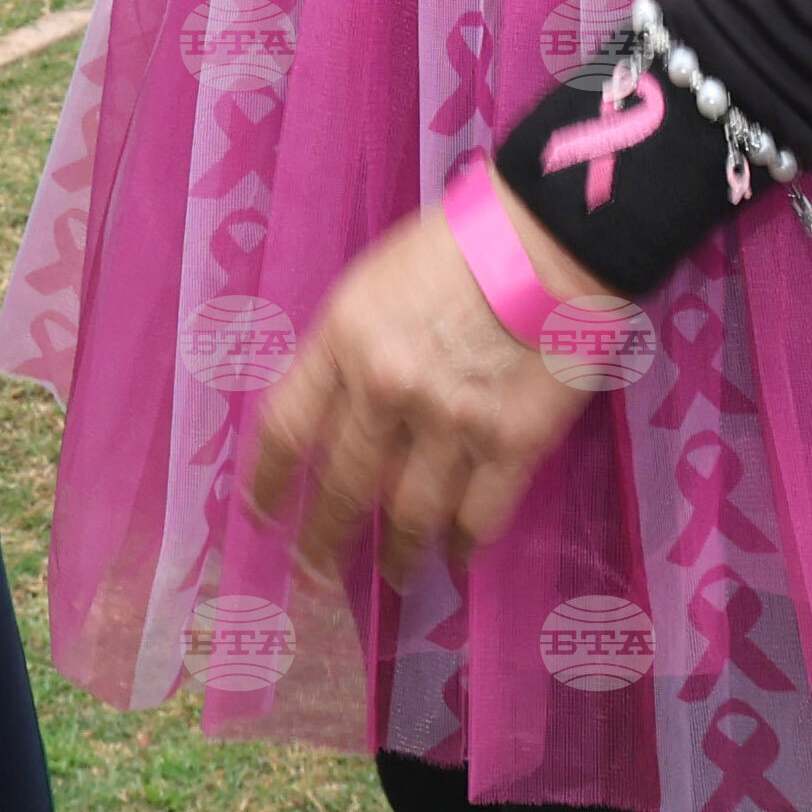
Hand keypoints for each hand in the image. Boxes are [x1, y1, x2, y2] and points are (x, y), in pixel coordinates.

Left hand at [245, 197, 595, 589]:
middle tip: (314, 574)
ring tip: (392, 574)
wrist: (550, 237)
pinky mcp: (513, 443)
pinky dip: (462, 548)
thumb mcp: (373, 283)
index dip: (266, 483)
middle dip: (321, 540)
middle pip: (340, 487)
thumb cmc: (455, 245)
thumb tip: (332, 413)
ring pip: (408, 516)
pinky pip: (478, 519)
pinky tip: (455, 559)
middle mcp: (387, 389)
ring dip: (395, 556)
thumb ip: (346, 349)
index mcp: (345, 339)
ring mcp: (451, 422)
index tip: (260, 516)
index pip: (285, 428)